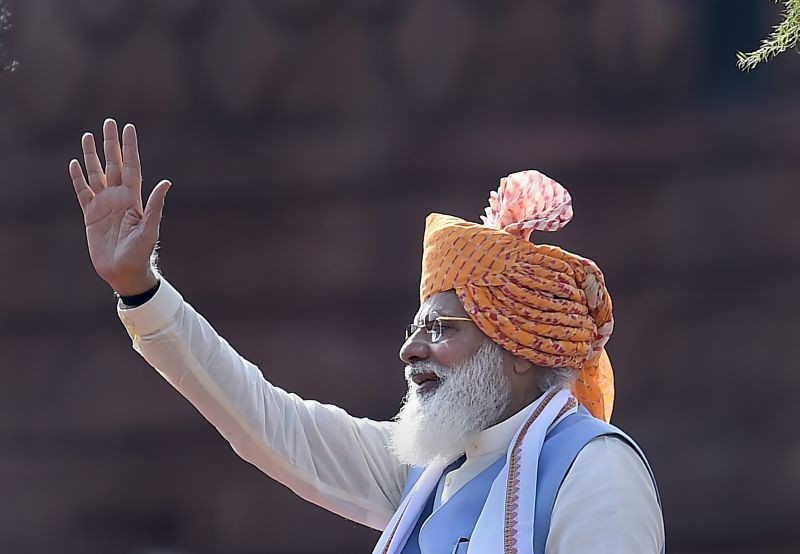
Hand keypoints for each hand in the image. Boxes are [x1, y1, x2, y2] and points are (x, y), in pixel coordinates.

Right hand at [69, 119, 170, 295]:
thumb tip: (166, 182)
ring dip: (91, 156)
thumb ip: (156, 205)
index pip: (131, 166)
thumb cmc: (140, 252)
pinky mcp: (91, 215)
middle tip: (108, 122)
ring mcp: (104, 205)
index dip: (129, 147)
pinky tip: (74, 164)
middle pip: (113, 164)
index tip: (128, 128)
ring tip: (87, 136)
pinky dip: (78, 178)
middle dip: (110, 144)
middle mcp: (118, 197)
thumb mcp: (150, 228)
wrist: (124, 271)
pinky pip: (82, 192)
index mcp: (133, 198)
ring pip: (96, 174)